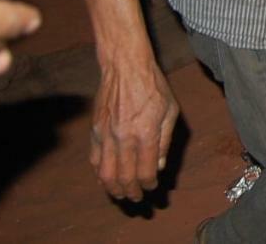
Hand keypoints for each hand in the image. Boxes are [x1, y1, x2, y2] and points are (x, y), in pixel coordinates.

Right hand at [90, 56, 178, 200]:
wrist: (125, 67)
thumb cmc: (152, 86)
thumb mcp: (170, 110)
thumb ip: (164, 140)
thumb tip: (158, 166)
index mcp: (145, 133)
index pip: (146, 171)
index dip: (149, 184)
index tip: (152, 187)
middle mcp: (124, 138)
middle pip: (125, 177)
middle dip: (132, 192)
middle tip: (136, 199)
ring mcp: (106, 135)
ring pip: (105, 173)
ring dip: (113, 189)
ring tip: (120, 195)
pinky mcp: (95, 130)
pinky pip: (94, 160)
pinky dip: (99, 173)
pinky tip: (106, 178)